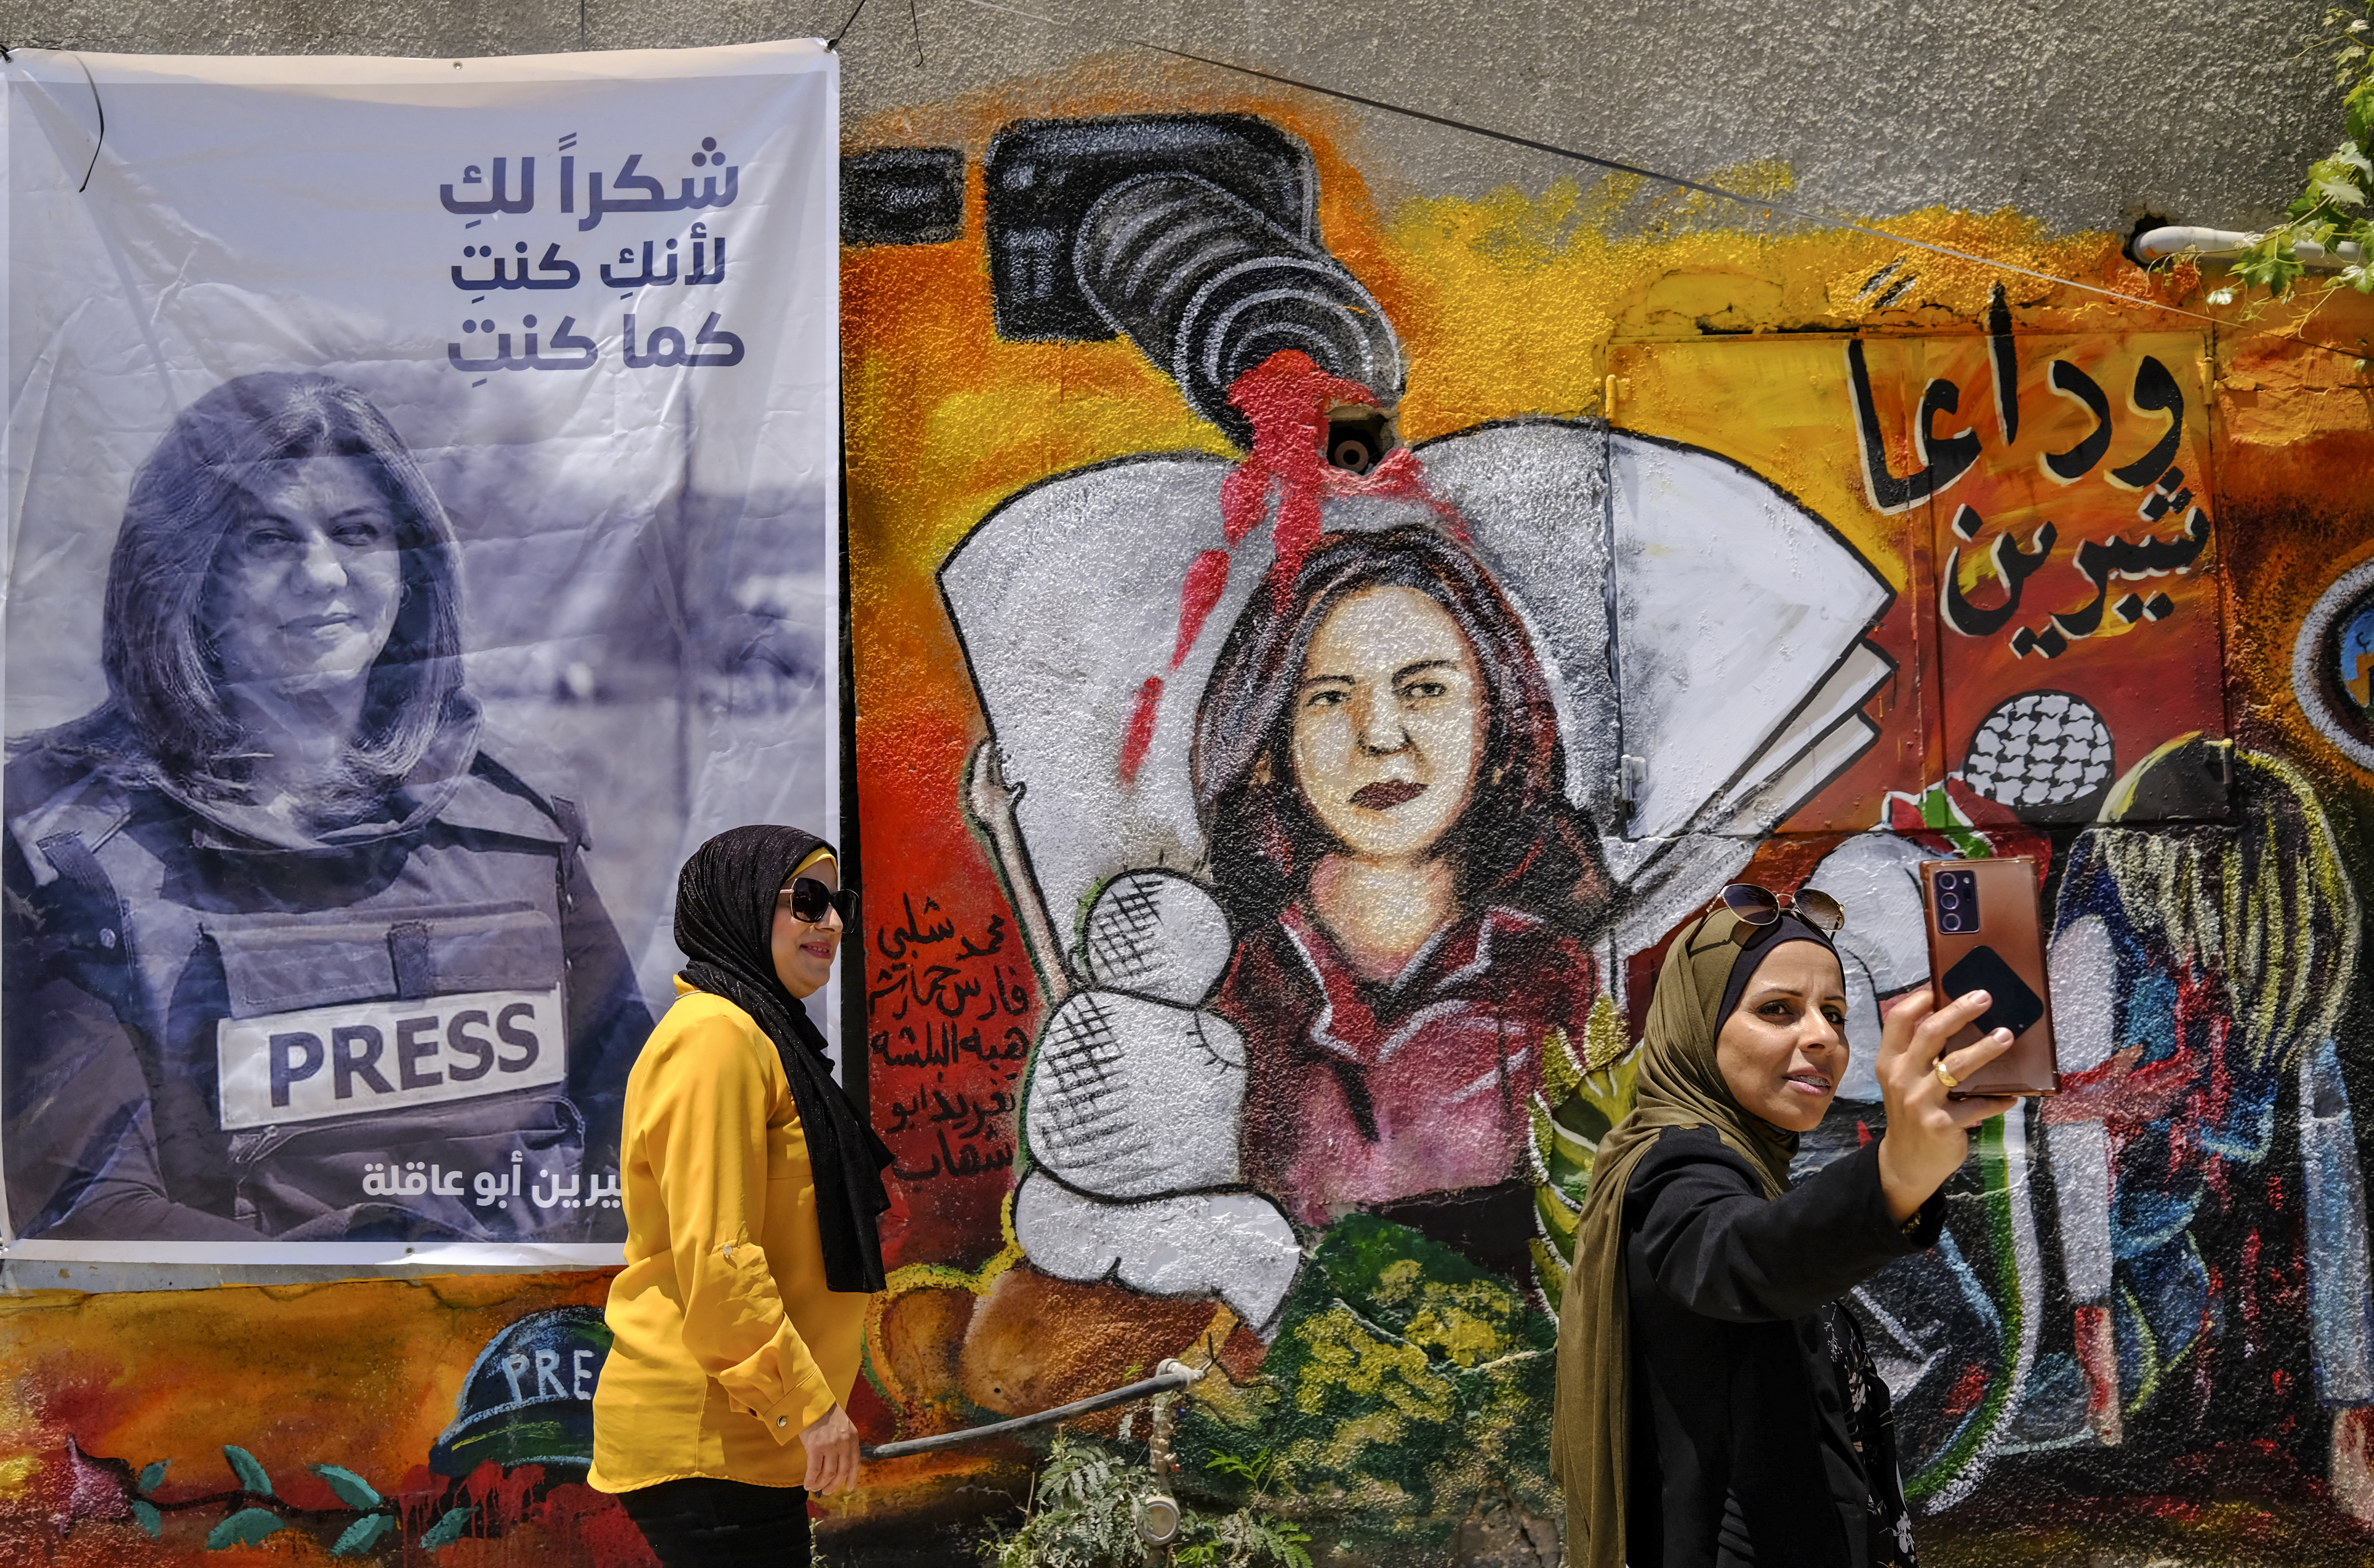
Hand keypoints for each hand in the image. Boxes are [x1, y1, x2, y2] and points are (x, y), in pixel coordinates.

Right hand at [799, 1403, 860, 1495]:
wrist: (810, 1401)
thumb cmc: (824, 1413)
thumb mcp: (842, 1425)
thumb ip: (843, 1442)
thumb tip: (837, 1463)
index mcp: (852, 1437)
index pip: (856, 1463)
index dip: (853, 1478)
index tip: (849, 1488)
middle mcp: (844, 1443)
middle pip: (842, 1472)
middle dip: (834, 1485)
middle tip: (828, 1491)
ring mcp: (830, 1446)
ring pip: (828, 1474)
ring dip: (821, 1484)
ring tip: (816, 1488)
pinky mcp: (815, 1447)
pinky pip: (814, 1471)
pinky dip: (811, 1480)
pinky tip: (807, 1484)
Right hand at [1874, 987, 2019, 1223]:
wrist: (1907, 1160)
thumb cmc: (1912, 1111)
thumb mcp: (1904, 1079)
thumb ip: (1919, 1053)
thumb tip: (1953, 1016)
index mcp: (1889, 1062)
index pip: (1898, 1020)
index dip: (1919, 999)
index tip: (1942, 986)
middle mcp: (1900, 1078)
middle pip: (1930, 1034)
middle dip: (1959, 1012)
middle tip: (1985, 997)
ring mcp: (1920, 1102)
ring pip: (1955, 1066)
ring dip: (1985, 1049)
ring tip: (2007, 1036)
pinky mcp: (1942, 1124)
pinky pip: (1977, 1105)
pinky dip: (1997, 1100)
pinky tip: (2013, 1096)